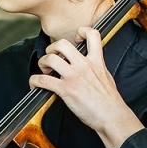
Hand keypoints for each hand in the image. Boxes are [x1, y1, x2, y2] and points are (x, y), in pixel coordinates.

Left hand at [29, 27, 143, 147]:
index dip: (81, 31)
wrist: (111, 116)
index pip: (92, 34)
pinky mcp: (66, 90)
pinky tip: (35, 84)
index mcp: (96, 61)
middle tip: (51, 56)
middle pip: (62, 44)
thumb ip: (97, 67)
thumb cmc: (110, 101)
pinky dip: (35, 81)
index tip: (75, 39)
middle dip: (52, 48)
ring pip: (50, 59)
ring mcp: (74, 77)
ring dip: (42, 62)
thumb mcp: (107, 77)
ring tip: (44, 69)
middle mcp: (84, 65)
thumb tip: (90, 66)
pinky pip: (43, 80)